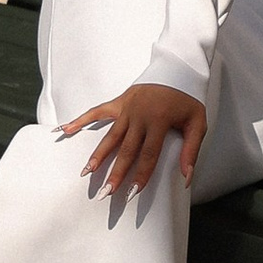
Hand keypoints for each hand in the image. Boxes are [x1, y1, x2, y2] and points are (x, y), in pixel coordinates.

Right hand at [60, 81, 207, 202]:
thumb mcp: (198, 123)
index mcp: (159, 120)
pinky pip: (97, 112)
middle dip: (114, 173)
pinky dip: (80, 120)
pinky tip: (64, 129)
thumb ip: (191, 151)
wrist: (176, 67)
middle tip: (104, 193)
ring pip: (109, 136)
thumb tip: (187, 179)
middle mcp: (140, 115)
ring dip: (97, 155)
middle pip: (125, 150)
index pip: (148, 154)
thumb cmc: (188, 99)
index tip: (131, 194)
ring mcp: (127, 108)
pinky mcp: (119, 102)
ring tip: (86, 173)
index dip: (140, 175)